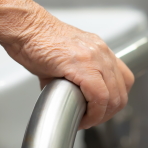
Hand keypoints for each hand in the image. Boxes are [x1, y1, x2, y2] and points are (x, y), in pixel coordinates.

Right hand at [3, 8, 134, 129]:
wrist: (25, 28)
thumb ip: (73, 77)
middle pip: (121, 92)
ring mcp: (94, 57)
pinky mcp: (82, 64)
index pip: (123, 80)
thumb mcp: (63, 59)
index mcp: (99, 50)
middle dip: (107, 114)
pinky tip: (80, 117)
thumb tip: (68, 98)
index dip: (113, 102)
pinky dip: (93, 113)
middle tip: (90, 119)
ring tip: (84, 120)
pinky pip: (99, 96)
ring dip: (100, 116)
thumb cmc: (36, 41)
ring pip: (113, 97)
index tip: (98, 112)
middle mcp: (101, 52)